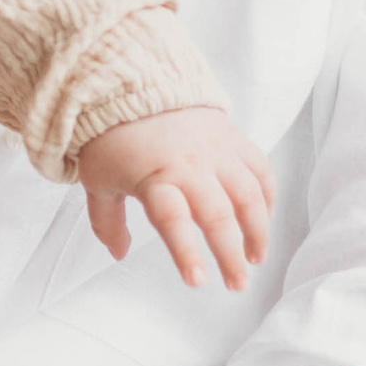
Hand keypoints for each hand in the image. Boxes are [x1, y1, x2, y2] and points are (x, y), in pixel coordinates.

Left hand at [75, 105, 274, 288]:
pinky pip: (259, 170)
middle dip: (231, 254)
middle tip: (236, 284)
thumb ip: (108, 222)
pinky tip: (264, 219)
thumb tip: (119, 254)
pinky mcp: (232, 138)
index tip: (197, 282)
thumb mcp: (98, 181)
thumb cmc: (112, 136)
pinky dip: (267, 196)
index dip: (186, 253)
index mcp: (154, 177)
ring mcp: (216, 151)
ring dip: (258, 230)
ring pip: (249, 195)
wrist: (133, 81)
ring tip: (256, 257)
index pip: (173, 221)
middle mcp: (190, 165)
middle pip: (219, 214)